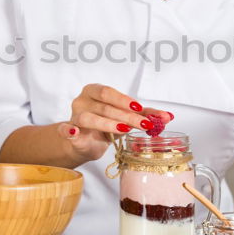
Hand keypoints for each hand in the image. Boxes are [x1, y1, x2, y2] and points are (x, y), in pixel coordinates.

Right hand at [57, 84, 171, 162]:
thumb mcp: (126, 117)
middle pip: (105, 107)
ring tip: (124, 130)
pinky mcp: (68, 133)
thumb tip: (168, 116)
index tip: (139, 108)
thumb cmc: (106, 125)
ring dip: (108, 124)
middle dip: (127, 116)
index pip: (109, 92)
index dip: (124, 100)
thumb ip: (145, 115)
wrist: (84, 142)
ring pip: (89, 118)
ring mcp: (74, 116)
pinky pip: (65, 130)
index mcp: (95, 91)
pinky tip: (73, 132)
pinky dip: (68, 130)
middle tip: (145, 125)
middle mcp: (83, 100)